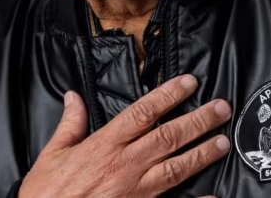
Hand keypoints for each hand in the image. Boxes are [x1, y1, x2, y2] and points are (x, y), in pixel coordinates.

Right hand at [18, 74, 231, 197]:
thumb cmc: (46, 195)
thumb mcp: (52, 155)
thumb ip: (69, 125)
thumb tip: (73, 97)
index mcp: (104, 146)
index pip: (142, 113)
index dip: (168, 95)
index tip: (189, 82)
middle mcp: (124, 166)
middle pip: (168, 137)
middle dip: (198, 120)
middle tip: (221, 108)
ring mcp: (135, 191)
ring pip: (176, 168)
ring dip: (202, 154)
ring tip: (223, 141)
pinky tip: (213, 196)